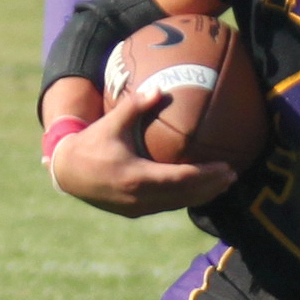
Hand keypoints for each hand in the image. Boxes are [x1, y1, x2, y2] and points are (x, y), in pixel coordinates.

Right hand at [47, 89, 237, 217]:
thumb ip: (135, 106)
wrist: (67, 173)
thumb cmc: (90, 144)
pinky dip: (185, 199)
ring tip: (222, 185)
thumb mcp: (112, 123)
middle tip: (233, 176)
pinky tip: (199, 191)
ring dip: (202, 196)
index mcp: (137, 177)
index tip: (226, 167)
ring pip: (178, 205)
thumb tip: (159, 88)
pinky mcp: (134, 212)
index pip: (182, 179)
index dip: (207, 175)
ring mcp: (137, 208)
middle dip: (211, 187)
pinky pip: (166, 206)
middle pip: (186, 195)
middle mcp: (140, 197)